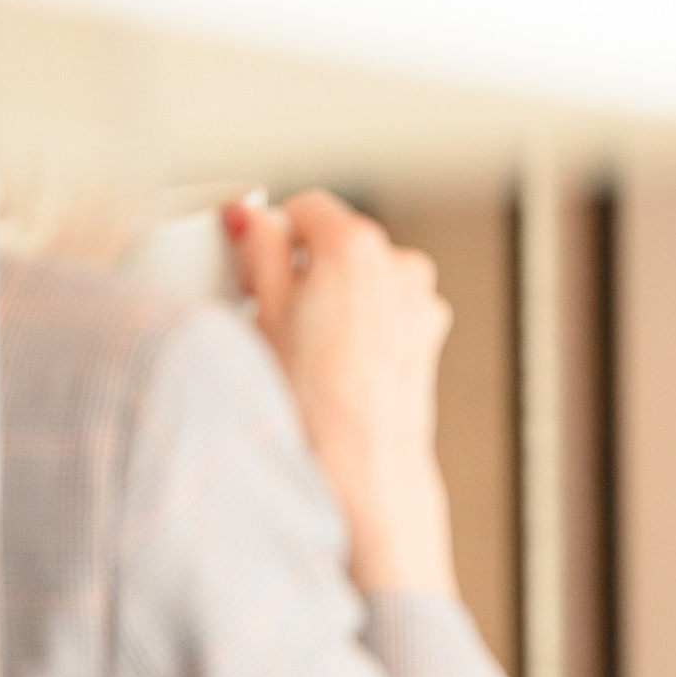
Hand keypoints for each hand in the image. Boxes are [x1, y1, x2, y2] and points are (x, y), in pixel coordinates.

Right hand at [225, 191, 455, 595]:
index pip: (307, 208)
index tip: (253, 262)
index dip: (273, 235)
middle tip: (270, 309)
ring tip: (302, 344)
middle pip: (339, 243)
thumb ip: (258, 251)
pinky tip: (333, 361)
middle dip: (304, 266)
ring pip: (362, 278)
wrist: (361, 468)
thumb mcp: (263, 312)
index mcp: (357, 247)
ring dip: (332, 296)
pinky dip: (359, 323)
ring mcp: (420, 303)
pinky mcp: (427, 337)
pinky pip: (383, 312)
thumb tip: (248, 218)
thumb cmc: (312, 401)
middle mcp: (401, 267)